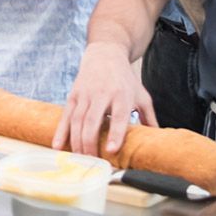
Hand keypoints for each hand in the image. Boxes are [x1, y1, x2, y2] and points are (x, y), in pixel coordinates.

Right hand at [53, 41, 156, 156]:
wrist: (105, 55)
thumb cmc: (125, 80)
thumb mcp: (141, 96)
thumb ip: (149, 119)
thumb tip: (158, 140)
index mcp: (122, 95)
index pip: (119, 117)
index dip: (115, 134)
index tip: (112, 150)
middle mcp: (102, 94)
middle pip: (93, 120)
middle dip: (90, 143)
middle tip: (92, 161)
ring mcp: (85, 94)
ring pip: (77, 120)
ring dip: (77, 141)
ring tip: (79, 159)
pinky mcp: (73, 95)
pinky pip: (66, 116)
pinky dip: (61, 132)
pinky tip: (58, 146)